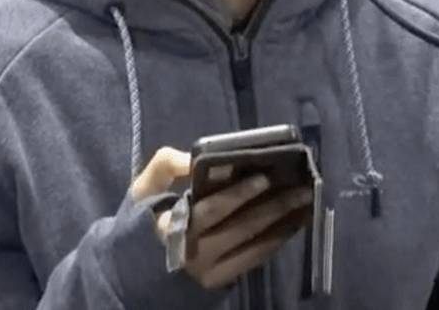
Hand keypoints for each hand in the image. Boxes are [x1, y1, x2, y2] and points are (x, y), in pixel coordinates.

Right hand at [132, 148, 314, 290]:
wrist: (132, 274)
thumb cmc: (142, 222)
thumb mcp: (143, 189)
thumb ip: (167, 165)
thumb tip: (198, 156)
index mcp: (170, 224)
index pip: (209, 208)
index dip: (237, 192)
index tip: (264, 175)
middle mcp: (192, 250)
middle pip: (239, 225)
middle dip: (274, 204)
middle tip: (301, 185)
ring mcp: (208, 269)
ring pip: (252, 243)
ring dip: (283, 222)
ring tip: (307, 202)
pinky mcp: (219, 281)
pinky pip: (253, 260)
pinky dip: (275, 241)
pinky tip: (293, 225)